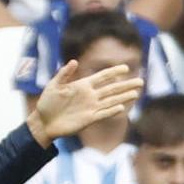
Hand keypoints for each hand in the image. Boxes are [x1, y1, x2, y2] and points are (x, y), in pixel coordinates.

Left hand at [27, 60, 144, 140]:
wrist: (43, 122)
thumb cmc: (47, 103)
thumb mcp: (54, 85)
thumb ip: (64, 74)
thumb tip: (74, 61)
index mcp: (83, 85)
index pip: (102, 77)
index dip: (114, 72)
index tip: (126, 68)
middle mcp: (90, 96)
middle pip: (112, 89)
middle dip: (126, 85)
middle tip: (140, 81)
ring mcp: (91, 107)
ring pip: (111, 101)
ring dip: (123, 97)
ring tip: (136, 93)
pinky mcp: (89, 119)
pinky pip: (103, 114)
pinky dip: (111, 111)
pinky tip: (122, 107)